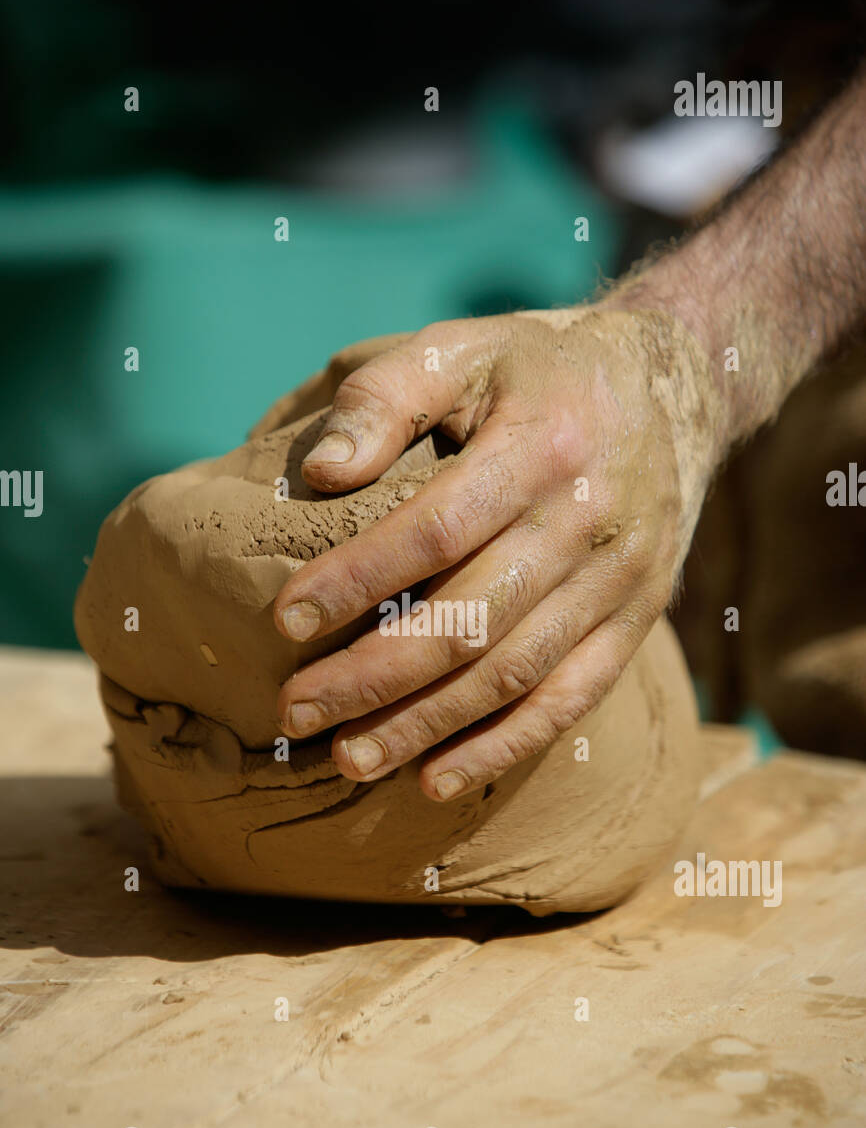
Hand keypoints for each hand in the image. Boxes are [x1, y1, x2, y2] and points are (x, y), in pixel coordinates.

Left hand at [273, 304, 725, 799]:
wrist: (670, 389)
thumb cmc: (538, 371)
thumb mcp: (467, 347)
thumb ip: (389, 395)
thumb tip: (322, 472)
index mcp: (544, 445)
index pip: (439, 530)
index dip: (359, 580)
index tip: (285, 623)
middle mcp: (589, 520)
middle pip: (472, 621)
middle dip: (374, 676)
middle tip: (294, 714)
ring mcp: (620, 580)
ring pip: (514, 674)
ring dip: (426, 726)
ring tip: (348, 759)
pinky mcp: (636, 621)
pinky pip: (569, 699)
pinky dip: (502, 746)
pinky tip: (435, 780)